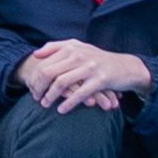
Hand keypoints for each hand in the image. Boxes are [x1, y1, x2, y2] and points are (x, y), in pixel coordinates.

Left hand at [18, 40, 145, 111]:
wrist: (126, 67)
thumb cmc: (98, 59)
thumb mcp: (79, 48)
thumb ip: (57, 47)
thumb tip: (36, 54)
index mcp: (71, 47)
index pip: (45, 63)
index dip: (35, 77)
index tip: (32, 88)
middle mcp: (79, 55)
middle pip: (49, 72)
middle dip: (39, 87)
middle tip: (35, 98)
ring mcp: (89, 67)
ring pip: (62, 82)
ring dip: (51, 96)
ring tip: (45, 104)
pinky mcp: (100, 80)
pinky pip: (80, 93)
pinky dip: (69, 103)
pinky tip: (61, 110)